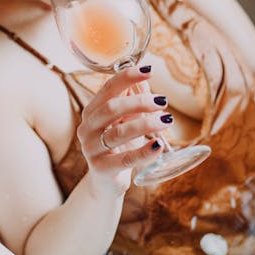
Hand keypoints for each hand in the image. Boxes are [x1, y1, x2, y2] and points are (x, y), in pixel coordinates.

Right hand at [77, 65, 172, 194]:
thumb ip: (133, 104)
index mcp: (92, 112)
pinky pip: (125, 159)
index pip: (107, 89)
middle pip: (111, 108)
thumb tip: (145, 80)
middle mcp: (87, 128)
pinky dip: (144, 151)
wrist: (105, 183)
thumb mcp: (124, 123)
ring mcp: (91, 149)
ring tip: (166, 120)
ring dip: (145, 124)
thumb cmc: (118, 148)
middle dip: (139, 101)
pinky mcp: (101, 169)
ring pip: (118, 132)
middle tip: (162, 101)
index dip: (127, 77)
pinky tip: (158, 145)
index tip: (148, 70)